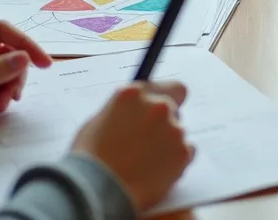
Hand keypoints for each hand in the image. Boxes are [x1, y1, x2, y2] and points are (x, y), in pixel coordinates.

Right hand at [74, 81, 194, 211]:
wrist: (96, 191)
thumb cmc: (90, 158)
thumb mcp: (98, 122)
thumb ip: (124, 110)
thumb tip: (135, 111)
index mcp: (133, 94)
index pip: (166, 85)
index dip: (165, 96)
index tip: (163, 107)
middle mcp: (157, 106)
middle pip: (173, 108)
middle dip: (163, 122)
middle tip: (146, 143)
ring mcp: (173, 128)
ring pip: (178, 132)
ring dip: (167, 143)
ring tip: (144, 163)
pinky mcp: (183, 152)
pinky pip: (187, 152)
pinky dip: (176, 161)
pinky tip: (155, 171)